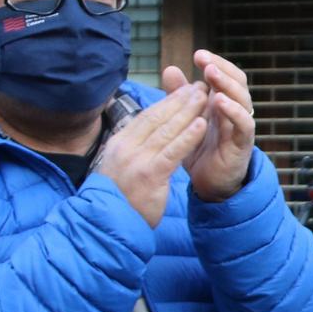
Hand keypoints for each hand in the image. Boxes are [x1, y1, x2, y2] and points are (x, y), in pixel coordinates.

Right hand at [95, 79, 209, 225]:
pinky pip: (173, 150)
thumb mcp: (121, 167)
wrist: (107, 225)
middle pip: (157, 118)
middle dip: (180, 100)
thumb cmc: (119, 199)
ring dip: (188, 111)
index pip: (146, 116)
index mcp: (119, 143)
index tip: (184, 89)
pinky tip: (203, 124)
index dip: (167, 101)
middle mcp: (126, 147)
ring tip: (204, 97)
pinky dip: (188, 136)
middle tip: (200, 86)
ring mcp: (136, 160)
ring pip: (167, 130)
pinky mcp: (149, 174)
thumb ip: (133, 149)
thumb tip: (148, 133)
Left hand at [176, 51, 256, 201]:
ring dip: (227, 84)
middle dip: (222, 68)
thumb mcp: (186, 119)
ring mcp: (241, 127)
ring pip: (243, 100)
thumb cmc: (200, 149)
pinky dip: (234, 111)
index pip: (226, 75)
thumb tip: (170, 68)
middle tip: (204, 59)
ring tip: (211, 74)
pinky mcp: (242, 144)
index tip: (197, 54)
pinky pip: (244, 124)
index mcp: (224, 103)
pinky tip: (220, 101)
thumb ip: (179, 96)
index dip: (215, 63)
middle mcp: (236, 111)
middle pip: (238, 82)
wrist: (209, 184)